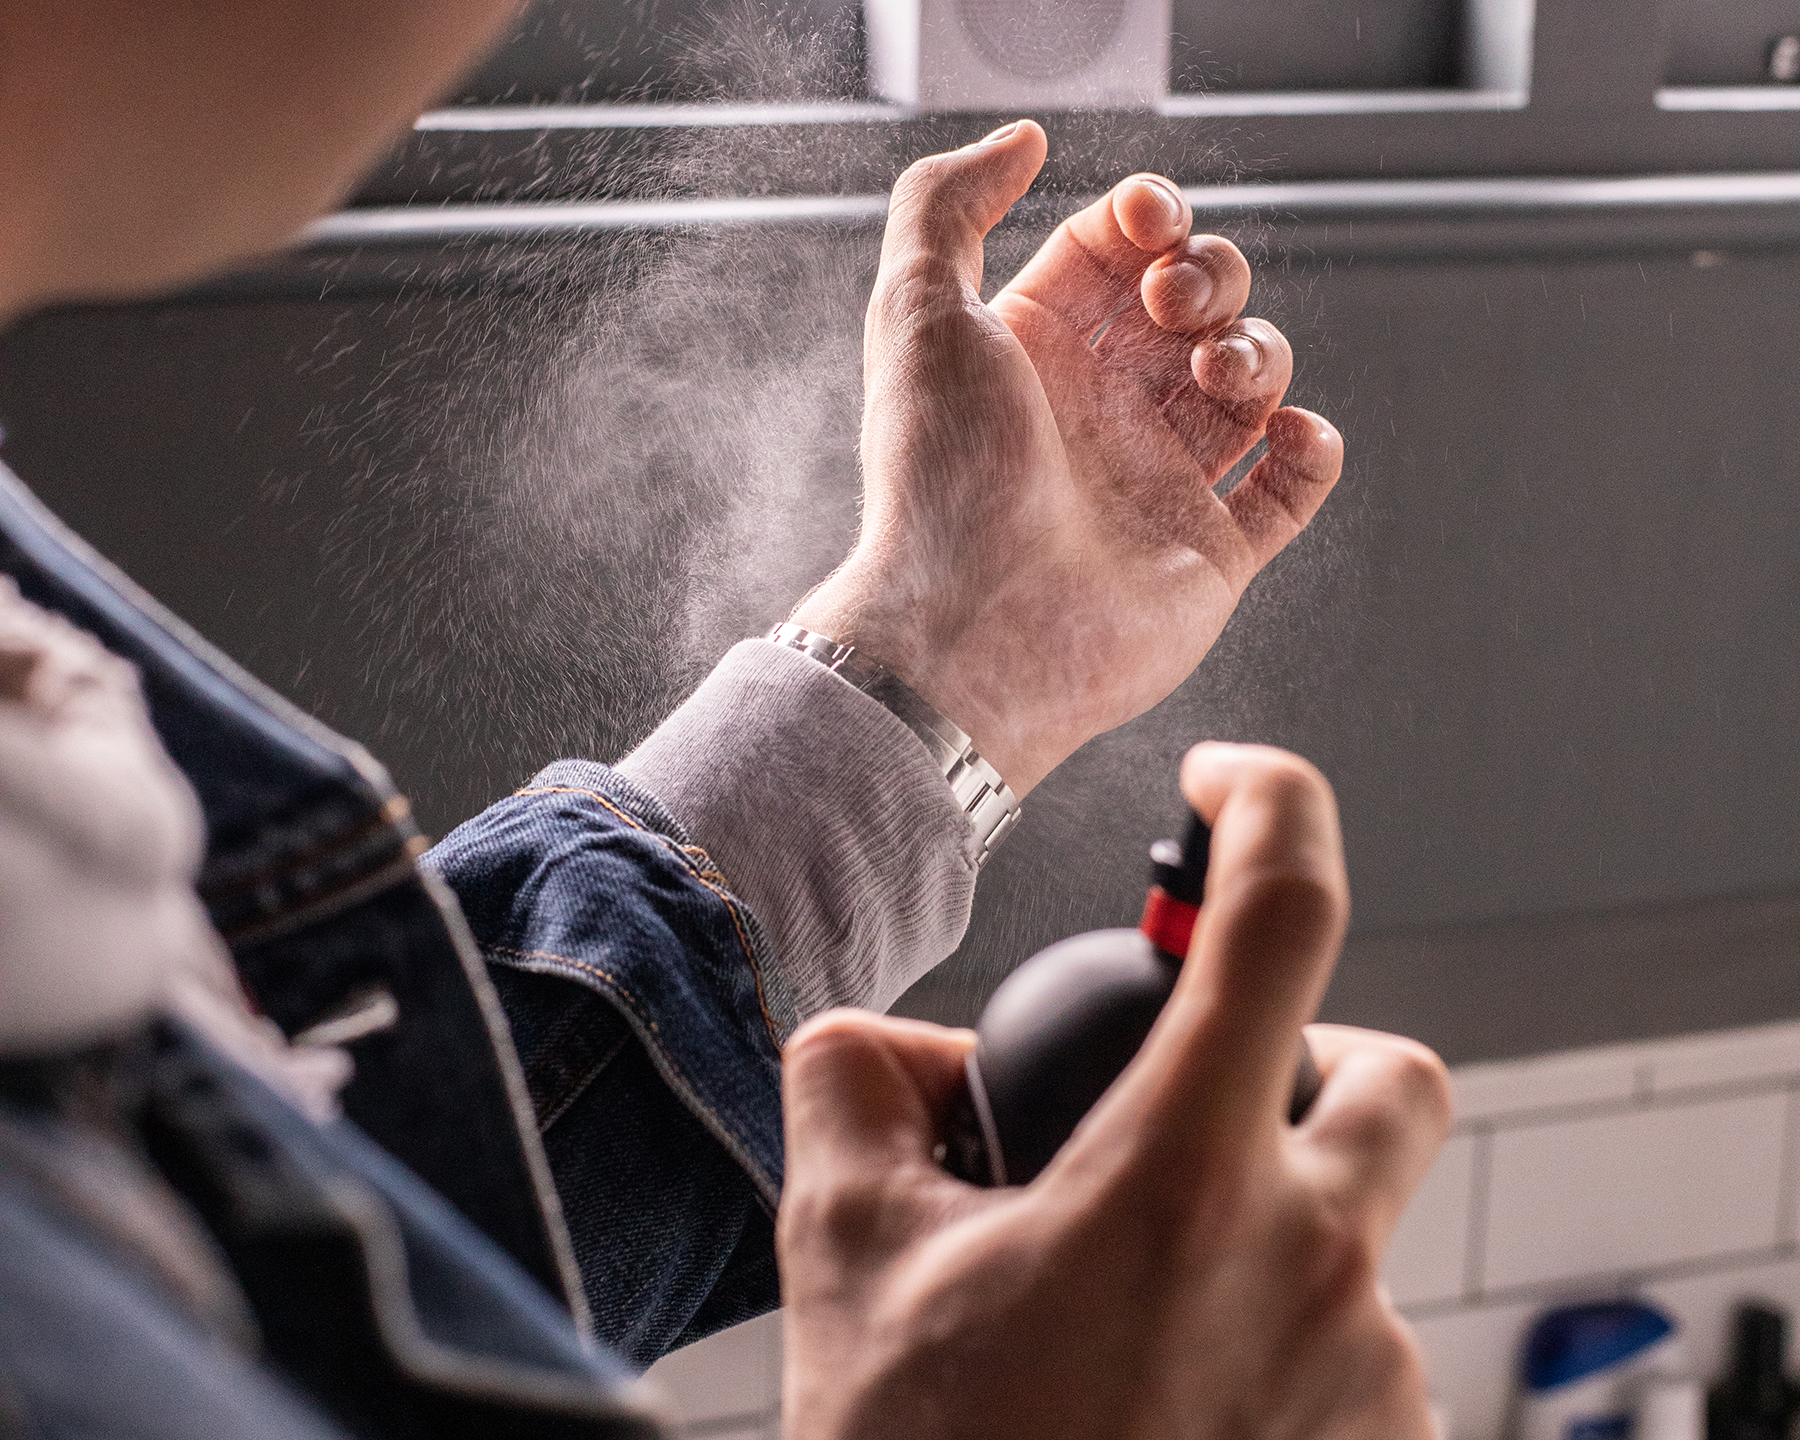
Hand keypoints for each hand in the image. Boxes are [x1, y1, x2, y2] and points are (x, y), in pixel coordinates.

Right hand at [777, 743, 1448, 1439]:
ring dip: (1280, 1206)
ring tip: (1148, 1287)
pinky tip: (1178, 1385)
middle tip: (1200, 1097)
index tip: (1224, 786)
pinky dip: (1288, 1321)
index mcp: (1185, 1180)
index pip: (1280, 914)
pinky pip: (1365, 1341)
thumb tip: (892, 1045)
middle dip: (1307, 1049)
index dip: (1266, 805)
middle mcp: (1316, 1269)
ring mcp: (1372, 1381)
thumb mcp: (843, 1255)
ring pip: (1369, 1221)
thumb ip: (852, 1090)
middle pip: (1391, 1070)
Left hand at [791, 124, 1343, 794]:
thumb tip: (1019, 142)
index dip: (1147, 217)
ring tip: (1218, 378)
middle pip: (1197, 303)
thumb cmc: (942, 476)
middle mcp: (1102, 412)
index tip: (1149, 222)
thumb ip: (947, 204)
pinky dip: (1310, 447)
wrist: (974, 628)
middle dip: (1209, 277)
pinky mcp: (1213, 552)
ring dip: (1259, 351)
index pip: (1115, 251)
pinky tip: (1283, 434)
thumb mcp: (914, 309)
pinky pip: (1294, 483)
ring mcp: (1162, 482)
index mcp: (1037, 353)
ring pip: (1253, 381)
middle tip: (1172, 309)